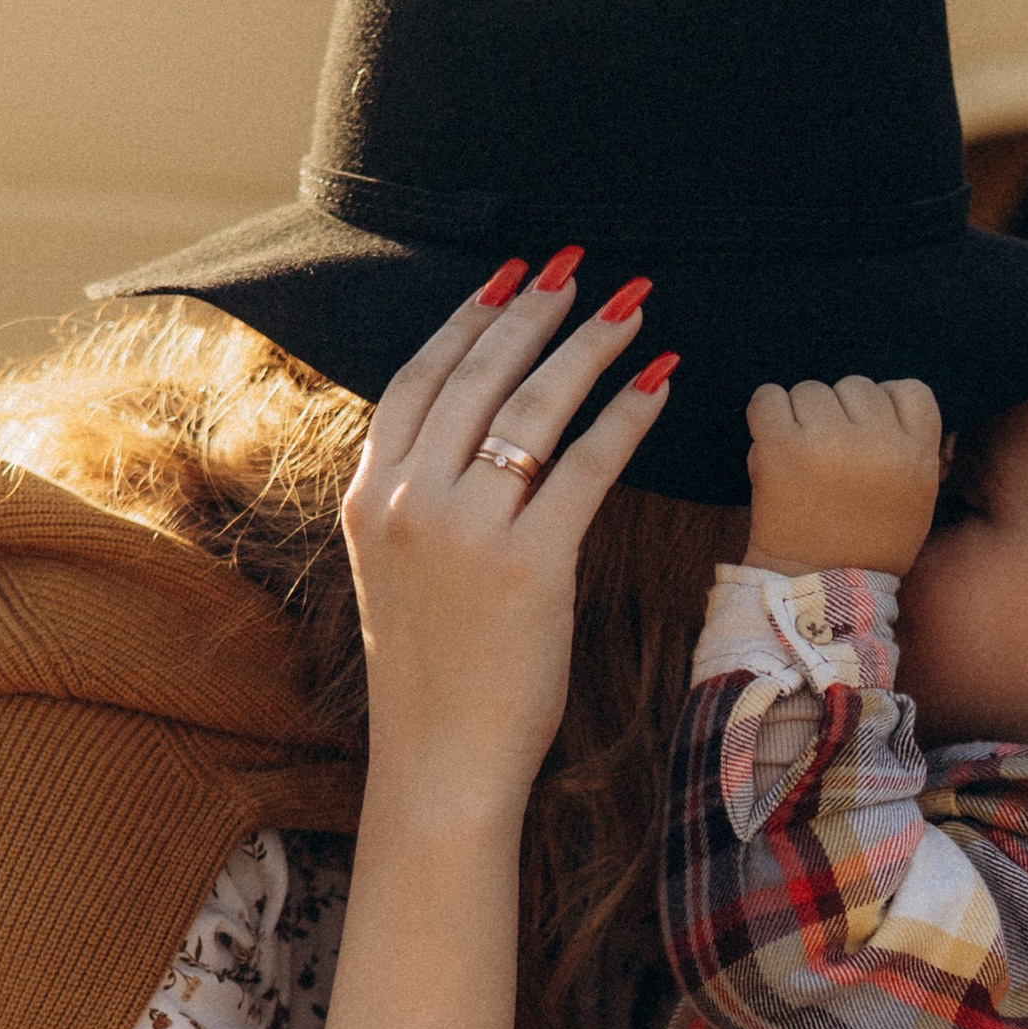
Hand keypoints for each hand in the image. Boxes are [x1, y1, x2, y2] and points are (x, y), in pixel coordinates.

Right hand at [342, 255, 672, 817]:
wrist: (438, 760)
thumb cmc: (433, 673)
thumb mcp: (398, 572)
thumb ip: (421, 500)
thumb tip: (478, 434)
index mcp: (369, 497)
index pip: (418, 380)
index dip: (468, 319)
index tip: (511, 276)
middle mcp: (407, 502)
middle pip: (479, 376)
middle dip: (536, 311)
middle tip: (581, 268)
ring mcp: (463, 532)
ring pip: (533, 409)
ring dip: (589, 347)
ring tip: (632, 311)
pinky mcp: (526, 566)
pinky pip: (585, 467)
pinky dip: (626, 416)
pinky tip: (658, 383)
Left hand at [744, 376, 941, 579]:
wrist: (814, 587)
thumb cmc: (864, 546)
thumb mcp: (917, 500)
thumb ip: (912, 448)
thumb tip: (885, 401)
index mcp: (917, 456)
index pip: (908, 390)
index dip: (884, 407)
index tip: (867, 436)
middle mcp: (878, 444)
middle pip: (856, 386)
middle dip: (840, 415)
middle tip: (829, 458)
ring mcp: (829, 442)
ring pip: (812, 390)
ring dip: (801, 417)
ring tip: (802, 460)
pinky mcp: (783, 448)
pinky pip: (769, 397)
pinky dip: (766, 414)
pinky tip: (773, 444)